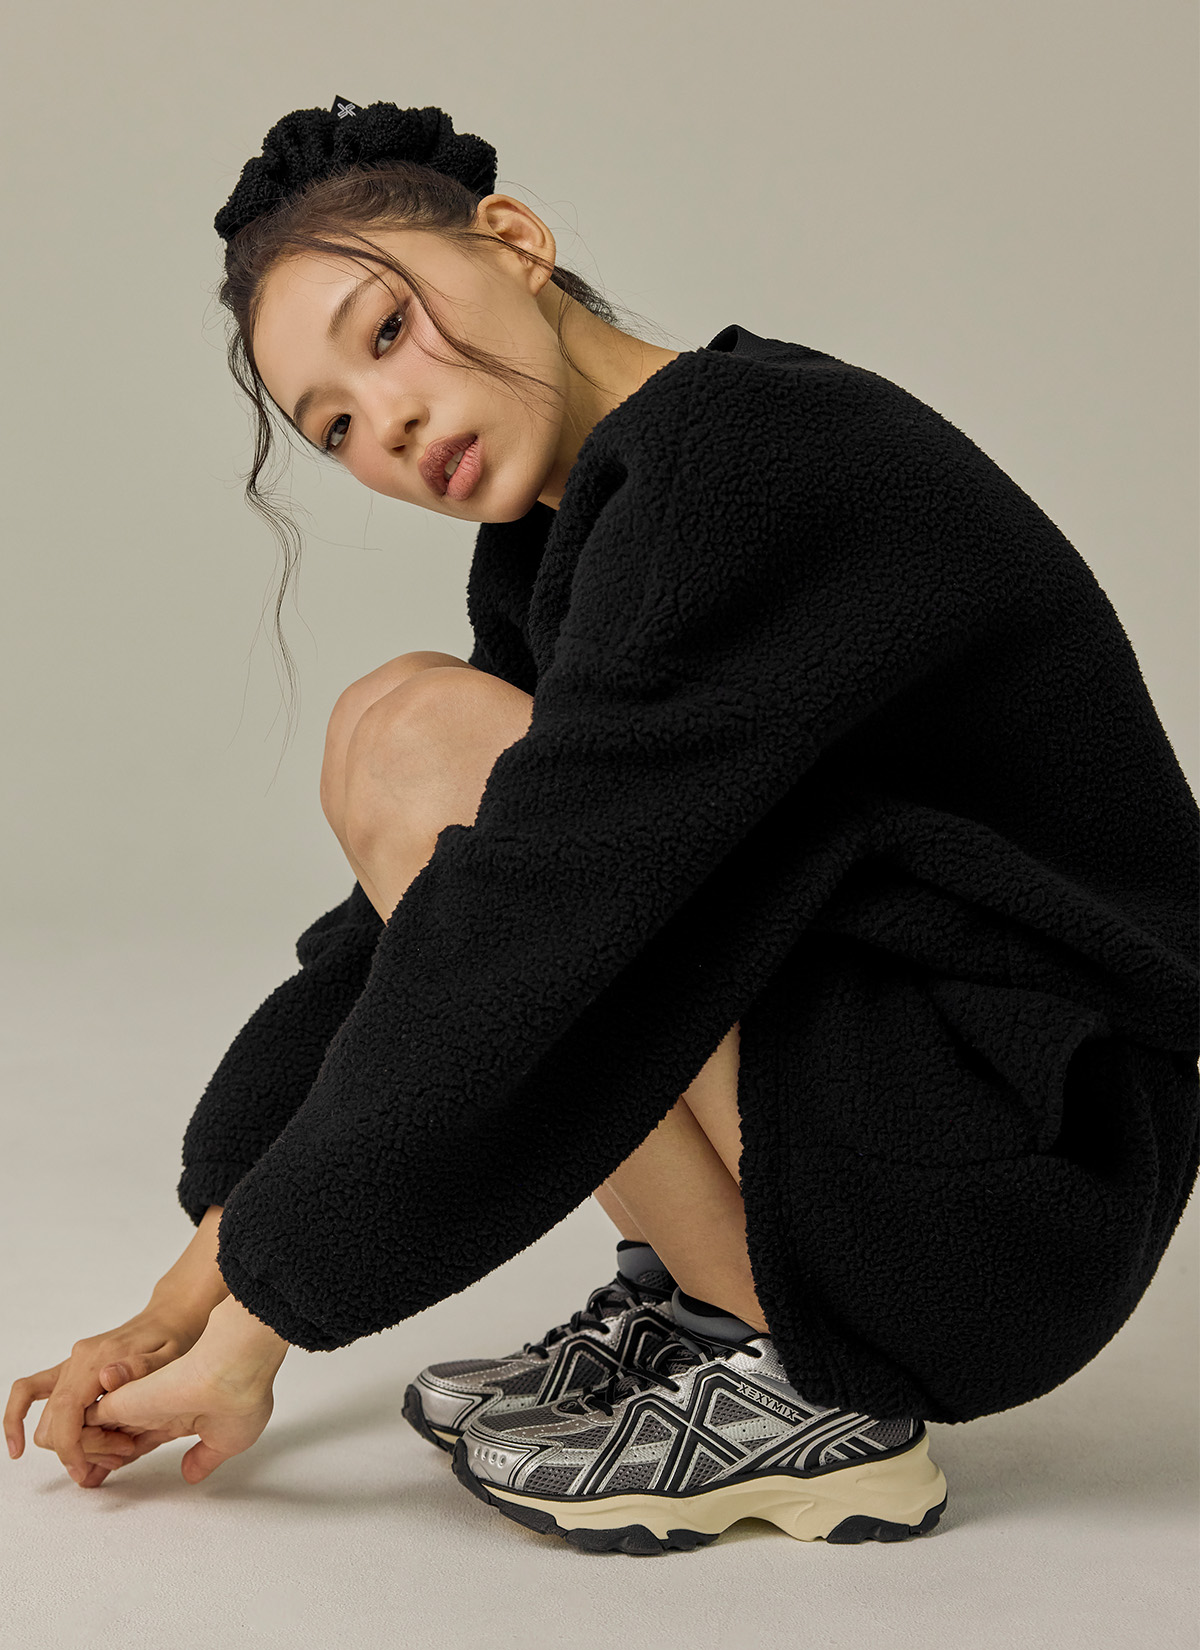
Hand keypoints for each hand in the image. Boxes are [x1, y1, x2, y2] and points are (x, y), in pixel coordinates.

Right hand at [6, 1306, 207, 1488]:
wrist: (170, 1317)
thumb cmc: (175, 1338)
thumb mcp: (172, 1355)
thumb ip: (142, 1369)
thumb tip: (106, 1378)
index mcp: (99, 1357)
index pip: (67, 1409)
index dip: (70, 1446)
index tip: (83, 1470)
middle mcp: (77, 1360)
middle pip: (56, 1421)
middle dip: (83, 1448)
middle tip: (124, 1453)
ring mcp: (70, 1365)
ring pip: (47, 1420)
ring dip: (72, 1445)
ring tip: (115, 1450)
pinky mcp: (68, 1371)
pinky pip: (29, 1392)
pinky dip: (17, 1419)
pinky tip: (18, 1446)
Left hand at [81, 1343, 275, 1485]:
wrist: (237, 1367)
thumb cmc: (242, 1396)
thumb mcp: (227, 1441)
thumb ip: (204, 1457)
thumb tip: (190, 1475)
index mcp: (180, 1413)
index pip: (143, 1437)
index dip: (128, 1453)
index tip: (116, 1468)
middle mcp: (157, 1405)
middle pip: (117, 1433)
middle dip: (100, 1455)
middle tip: (89, 1479)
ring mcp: (139, 1400)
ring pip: (98, 1426)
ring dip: (88, 1450)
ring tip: (84, 1475)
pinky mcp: (122, 1398)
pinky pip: (85, 1421)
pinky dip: (78, 1441)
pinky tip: (77, 1459)